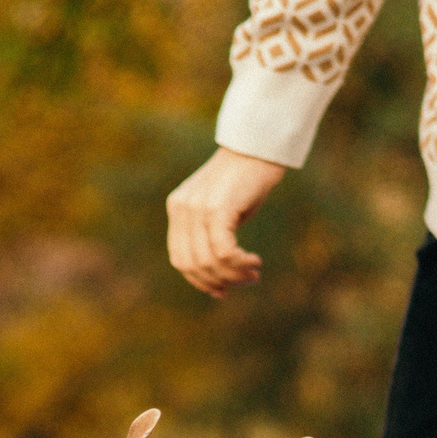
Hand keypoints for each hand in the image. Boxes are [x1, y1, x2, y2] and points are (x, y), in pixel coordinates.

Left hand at [167, 147, 289, 296]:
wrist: (259, 147)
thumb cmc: (246, 179)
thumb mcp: (221, 209)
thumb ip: (212, 235)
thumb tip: (217, 275)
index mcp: (178, 209)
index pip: (180, 259)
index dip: (200, 281)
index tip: (223, 290)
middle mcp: (182, 208)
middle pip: (192, 264)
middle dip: (219, 281)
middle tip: (247, 280)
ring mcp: (197, 208)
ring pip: (208, 261)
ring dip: (233, 274)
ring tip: (254, 273)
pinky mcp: (217, 208)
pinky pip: (223, 251)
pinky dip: (239, 263)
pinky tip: (254, 262)